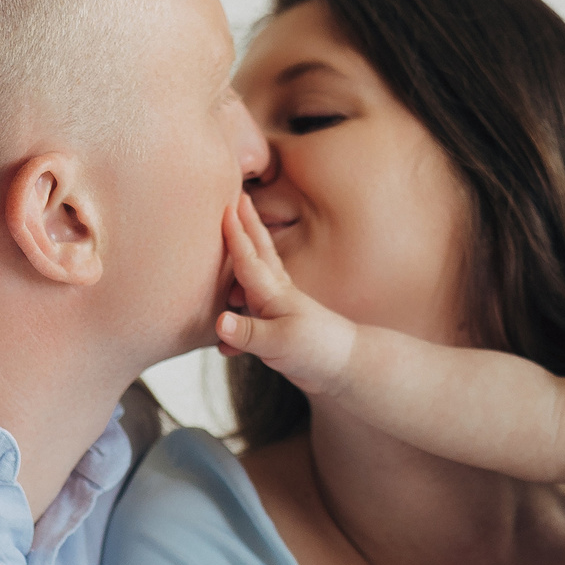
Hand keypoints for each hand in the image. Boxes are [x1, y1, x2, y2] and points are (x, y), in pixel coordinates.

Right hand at [214, 195, 357, 393]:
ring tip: (234, 240)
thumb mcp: (280, 343)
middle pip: (257, 254)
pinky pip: (251, 312)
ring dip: (243, 257)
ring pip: (254, 278)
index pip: (249, 258)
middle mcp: (275, 295)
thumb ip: (247, 333)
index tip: (226, 206)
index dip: (236, 234)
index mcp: (274, 293)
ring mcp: (277, 310)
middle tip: (239, 197)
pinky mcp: (277, 329)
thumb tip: (219, 321)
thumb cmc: (317, 350)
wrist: (345, 367)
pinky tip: (225, 325)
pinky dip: (236, 313)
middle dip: (247, 226)